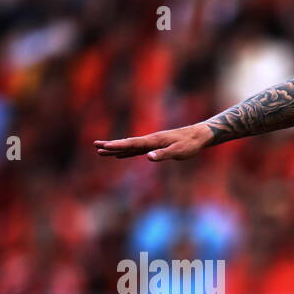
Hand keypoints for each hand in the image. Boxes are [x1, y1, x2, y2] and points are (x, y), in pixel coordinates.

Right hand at [94, 123, 212, 160]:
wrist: (198, 135)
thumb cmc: (190, 144)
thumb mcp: (178, 152)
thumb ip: (163, 154)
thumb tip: (148, 157)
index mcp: (153, 141)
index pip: (132, 144)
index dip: (118, 146)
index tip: (104, 147)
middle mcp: (150, 140)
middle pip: (127, 143)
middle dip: (111, 146)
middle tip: (95, 146)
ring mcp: (151, 143)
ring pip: (130, 147)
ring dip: (116, 149)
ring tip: (101, 151)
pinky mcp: (155, 146)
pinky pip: (137, 150)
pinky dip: (127, 152)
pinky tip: (120, 156)